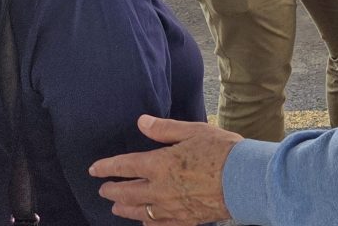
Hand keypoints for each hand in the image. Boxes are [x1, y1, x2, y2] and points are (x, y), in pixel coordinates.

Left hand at [90, 115, 239, 224]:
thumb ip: (165, 129)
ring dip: (124, 209)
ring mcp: (170, 207)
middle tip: (104, 190)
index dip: (106, 167)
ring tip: (116, 208)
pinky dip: (148, 223)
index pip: (124, 166)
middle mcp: (159, 189)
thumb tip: (142, 122)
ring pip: (138, 212)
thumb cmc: (222, 150)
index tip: (94, 169)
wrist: (244, 179)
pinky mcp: (184, 220)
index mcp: (159, 164)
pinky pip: (158, 225)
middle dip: (112, 191)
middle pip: (126, 193)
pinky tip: (145, 221)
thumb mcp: (193, 131)